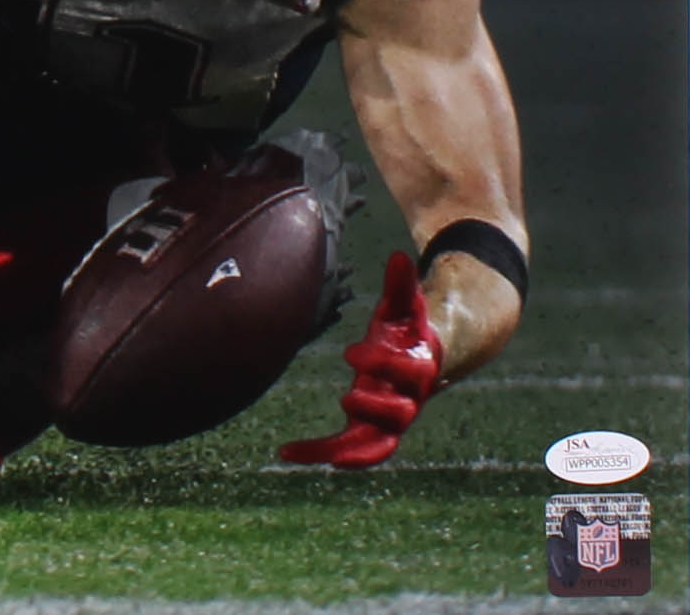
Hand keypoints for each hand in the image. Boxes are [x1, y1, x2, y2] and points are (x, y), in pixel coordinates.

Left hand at [280, 250, 443, 468]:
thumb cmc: (407, 330)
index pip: (407, 372)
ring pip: (382, 443)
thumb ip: (402, 285)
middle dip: (374, 406)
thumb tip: (399, 254)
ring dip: (355, 450)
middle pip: (402, 414)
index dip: (382, 364)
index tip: (351, 352)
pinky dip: (323, 453)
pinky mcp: (371, 427)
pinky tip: (287, 452)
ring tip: (324, 455)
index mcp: (418, 367)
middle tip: (347, 396)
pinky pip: (352, 449)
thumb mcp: (404, 307)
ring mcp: (391, 418)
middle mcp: (408, 398)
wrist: (423, 361)